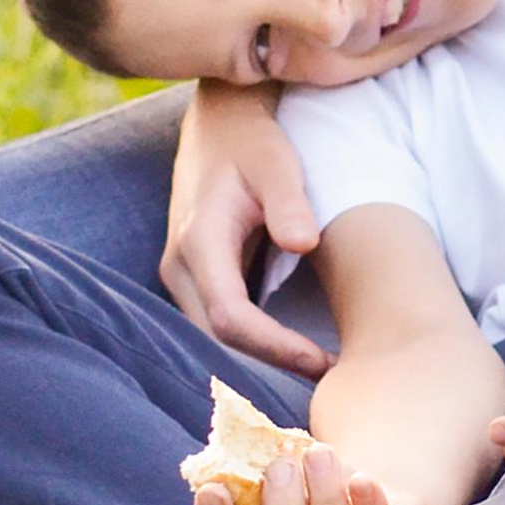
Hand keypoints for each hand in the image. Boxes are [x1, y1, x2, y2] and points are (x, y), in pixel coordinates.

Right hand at [159, 83, 333, 378]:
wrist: (219, 122)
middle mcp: (179, 266)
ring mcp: (181, 275)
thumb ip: (289, 201)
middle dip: (266, 369)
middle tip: (325, 383)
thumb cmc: (253, 141)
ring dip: (257, 362)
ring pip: (212, 339)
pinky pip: (215, 324)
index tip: (319, 360)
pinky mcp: (193, 278)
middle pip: (216, 341)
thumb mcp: (277, 162)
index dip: (274, 347)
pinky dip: (249, 344)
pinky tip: (289, 354)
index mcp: (199, 241)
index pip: (230, 318)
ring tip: (314, 374)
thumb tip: (304, 242)